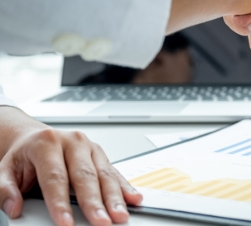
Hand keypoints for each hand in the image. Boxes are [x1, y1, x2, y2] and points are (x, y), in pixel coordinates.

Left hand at [0, 107, 141, 225]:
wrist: (35, 139)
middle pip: (86, 176)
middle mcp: (72, 142)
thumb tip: (14, 207)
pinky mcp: (100, 155)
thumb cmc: (23, 157)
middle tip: (101, 222)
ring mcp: (90, 147)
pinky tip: (133, 198)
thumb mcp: (4, 170)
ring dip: (115, 197)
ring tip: (120, 215)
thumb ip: (5, 189)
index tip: (66, 222)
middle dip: (95, 202)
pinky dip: (124, 187)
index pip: (55, 177)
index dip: (60, 202)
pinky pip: (115, 172)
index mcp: (47, 143)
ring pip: (104, 174)